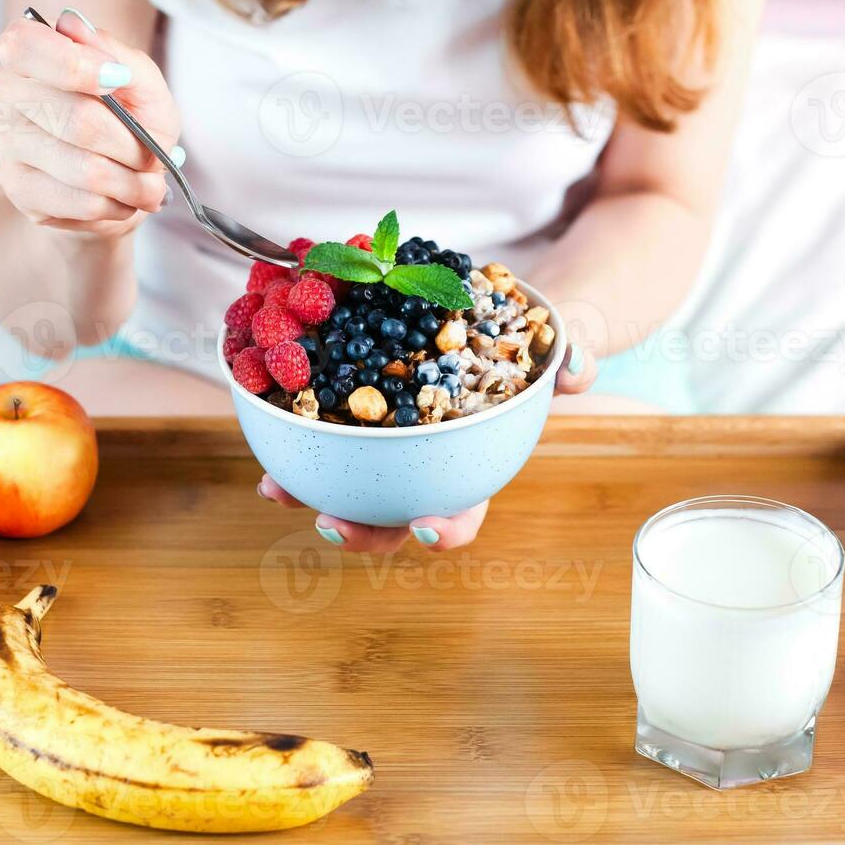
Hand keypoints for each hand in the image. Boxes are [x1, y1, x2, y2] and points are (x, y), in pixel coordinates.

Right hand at [0, 9, 180, 238]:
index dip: (76, 65)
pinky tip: (123, 198)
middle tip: (152, 155)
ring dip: (132, 182)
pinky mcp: (17, 188)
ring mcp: (5, 143)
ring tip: (149, 184)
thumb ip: (118, 54)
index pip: (26, 46)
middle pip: (76, 120)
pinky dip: (118, 204)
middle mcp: (5, 93)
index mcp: (28, 52)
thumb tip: (71, 24)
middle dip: (131, 145)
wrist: (117, 181)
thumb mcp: (141, 84)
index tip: (118, 79)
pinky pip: (82, 201)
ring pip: (85, 168)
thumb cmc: (128, 122)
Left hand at [257, 336, 596, 551]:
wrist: (491, 312)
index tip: (429, 528)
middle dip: (363, 532)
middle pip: (392, 518)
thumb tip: (579, 369)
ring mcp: (384, 449)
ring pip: (347, 487)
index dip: (447, 530)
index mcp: (472, 465)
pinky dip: (293, 440)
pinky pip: (320, 436)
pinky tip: (266, 430)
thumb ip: (572, 359)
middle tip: (335, 524)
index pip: (464, 512)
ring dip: (311, 494)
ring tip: (279, 490)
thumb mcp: (556, 345)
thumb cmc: (525, 345)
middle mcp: (424, 469)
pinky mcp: (349, 416)